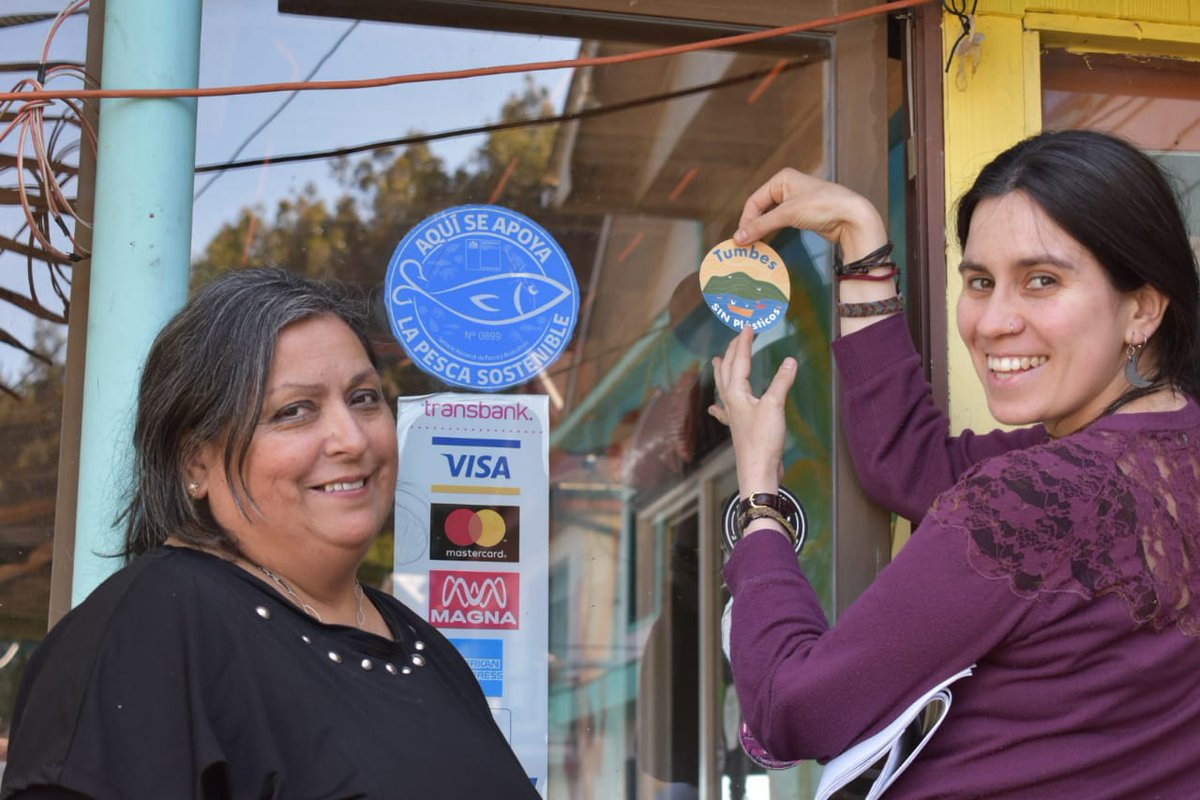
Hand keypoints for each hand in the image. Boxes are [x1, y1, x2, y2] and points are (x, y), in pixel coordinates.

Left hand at [708, 325, 795, 496]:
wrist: (758, 470)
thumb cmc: (763, 440)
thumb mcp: (775, 406)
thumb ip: (781, 382)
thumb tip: (790, 361)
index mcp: (737, 392)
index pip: (740, 361)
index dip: (745, 343)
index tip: (748, 326)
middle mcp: (731, 402)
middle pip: (728, 371)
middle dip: (732, 352)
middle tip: (736, 337)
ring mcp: (733, 415)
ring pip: (724, 388)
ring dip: (722, 372)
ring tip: (716, 361)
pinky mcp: (738, 427)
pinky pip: (725, 411)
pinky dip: (719, 405)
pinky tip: (713, 407)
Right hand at [734, 168, 886, 261]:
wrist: (851, 217)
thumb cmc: (822, 206)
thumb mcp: (788, 214)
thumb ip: (761, 226)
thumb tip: (738, 237)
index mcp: (782, 179)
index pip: (755, 201)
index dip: (746, 220)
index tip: (741, 238)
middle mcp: (787, 187)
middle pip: (761, 208)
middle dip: (753, 225)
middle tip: (746, 244)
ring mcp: (795, 201)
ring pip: (770, 216)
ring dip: (762, 230)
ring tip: (754, 245)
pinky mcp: (802, 214)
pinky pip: (781, 222)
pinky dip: (773, 231)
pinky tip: (768, 241)